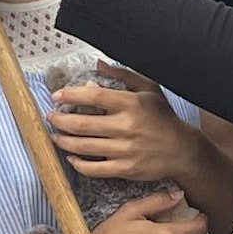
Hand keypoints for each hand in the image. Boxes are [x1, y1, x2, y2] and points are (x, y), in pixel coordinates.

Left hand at [49, 67, 203, 185]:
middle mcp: (127, 127)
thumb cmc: (163, 117)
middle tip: (51, 117)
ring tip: (56, 136)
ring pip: (84, 147)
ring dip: (64, 142)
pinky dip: (78, 164)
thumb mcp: (149, 89)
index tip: (57, 95)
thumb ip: (123, 75)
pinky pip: (95, 169)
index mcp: (131, 104)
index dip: (71, 95)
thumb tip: (98, 64)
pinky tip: (72, 158)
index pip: (94, 97)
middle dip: (61, 120)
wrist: (182, 150)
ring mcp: (126, 150)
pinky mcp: (126, 169)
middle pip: (83, 124)